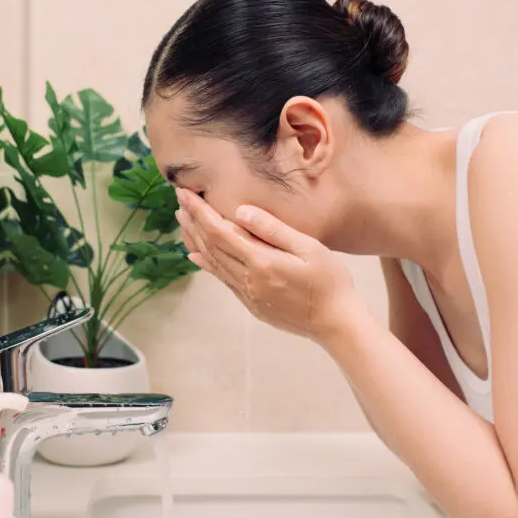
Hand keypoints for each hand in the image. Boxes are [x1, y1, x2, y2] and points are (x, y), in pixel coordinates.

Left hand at [175, 189, 359, 343]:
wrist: (337, 324)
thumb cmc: (330, 282)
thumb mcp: (309, 248)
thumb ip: (273, 230)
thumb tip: (241, 210)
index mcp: (260, 262)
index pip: (219, 231)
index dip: (199, 211)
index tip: (185, 193)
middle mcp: (248, 280)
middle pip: (210, 247)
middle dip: (193, 222)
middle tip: (180, 200)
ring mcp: (248, 295)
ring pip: (213, 263)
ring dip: (196, 241)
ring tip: (184, 222)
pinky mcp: (252, 305)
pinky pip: (223, 279)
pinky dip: (207, 264)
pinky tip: (197, 256)